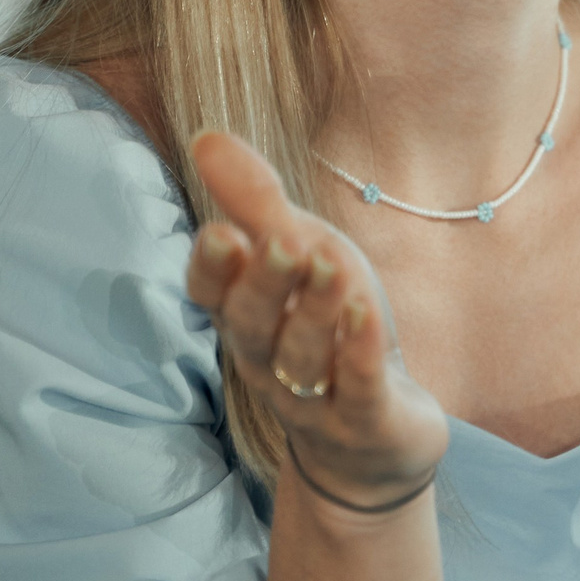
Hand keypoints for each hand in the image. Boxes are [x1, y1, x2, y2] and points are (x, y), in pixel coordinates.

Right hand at [185, 131, 449, 512]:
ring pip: (304, 358)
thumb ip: (256, 203)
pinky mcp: (366, 423)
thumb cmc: (330, 333)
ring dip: (317, 312)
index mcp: (247, 319)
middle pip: (254, 326)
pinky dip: (359, 354)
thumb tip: (206, 135)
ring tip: (333, 266)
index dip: (213, 270)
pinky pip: (358, 389)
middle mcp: (269, 361)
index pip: (212, 297)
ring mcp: (315, 400)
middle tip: (281, 241)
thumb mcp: (302, 257)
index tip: (222, 233)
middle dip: (265, 284)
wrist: (373, 445)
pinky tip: (367, 315)